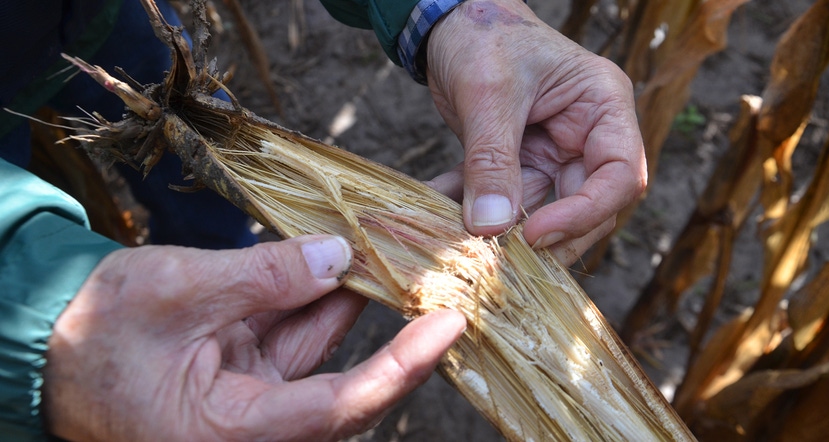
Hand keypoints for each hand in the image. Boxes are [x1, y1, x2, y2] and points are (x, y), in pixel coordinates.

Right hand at [42, 236, 465, 440]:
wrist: (49, 352)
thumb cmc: (94, 337)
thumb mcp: (172, 292)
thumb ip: (260, 276)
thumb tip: (337, 255)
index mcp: (237, 431)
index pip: (343, 404)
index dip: (404, 364)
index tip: (451, 324)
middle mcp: (259, 423)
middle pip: (350, 377)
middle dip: (399, 322)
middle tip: (445, 272)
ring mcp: (258, 392)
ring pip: (327, 343)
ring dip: (364, 294)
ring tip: (406, 248)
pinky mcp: (252, 367)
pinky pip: (300, 330)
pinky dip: (325, 292)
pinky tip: (354, 254)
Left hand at [424, 0, 646, 265]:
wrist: (449, 21)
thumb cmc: (484, 36)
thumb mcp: (488, 93)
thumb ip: (492, 159)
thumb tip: (490, 227)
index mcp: (603, 106)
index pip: (620, 176)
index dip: (583, 213)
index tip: (535, 235)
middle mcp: (588, 134)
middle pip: (589, 205)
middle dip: (549, 236)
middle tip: (504, 257)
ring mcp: (556, 151)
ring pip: (544, 210)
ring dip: (503, 227)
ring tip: (461, 235)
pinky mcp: (522, 160)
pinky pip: (507, 198)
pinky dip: (477, 208)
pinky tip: (441, 206)